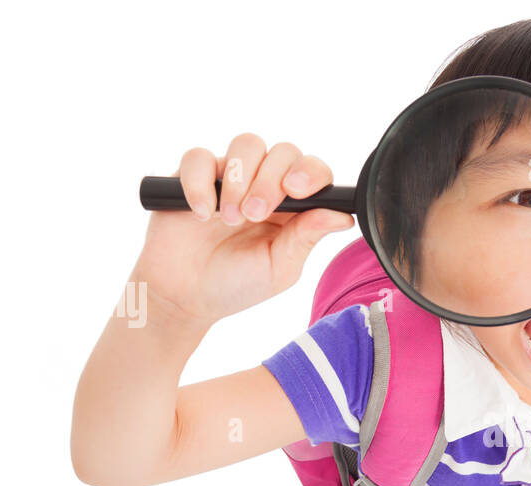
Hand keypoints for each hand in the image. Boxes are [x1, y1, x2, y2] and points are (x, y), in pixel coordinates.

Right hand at [131, 133, 354, 326]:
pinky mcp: (192, 175)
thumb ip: (306, 237)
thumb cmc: (236, 283)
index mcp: (293, 207)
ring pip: (247, 144)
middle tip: (255, 215)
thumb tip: (345, 216)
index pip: (313, 171)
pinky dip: (201, 183)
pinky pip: (200, 157)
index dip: (310, 173)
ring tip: (230, 219)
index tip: (298, 191)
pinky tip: (201, 214)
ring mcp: (230, 176)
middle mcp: (264, 184)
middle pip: (282, 151)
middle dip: (271, 180)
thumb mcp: (279, 267)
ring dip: (240, 180)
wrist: (185, 295)